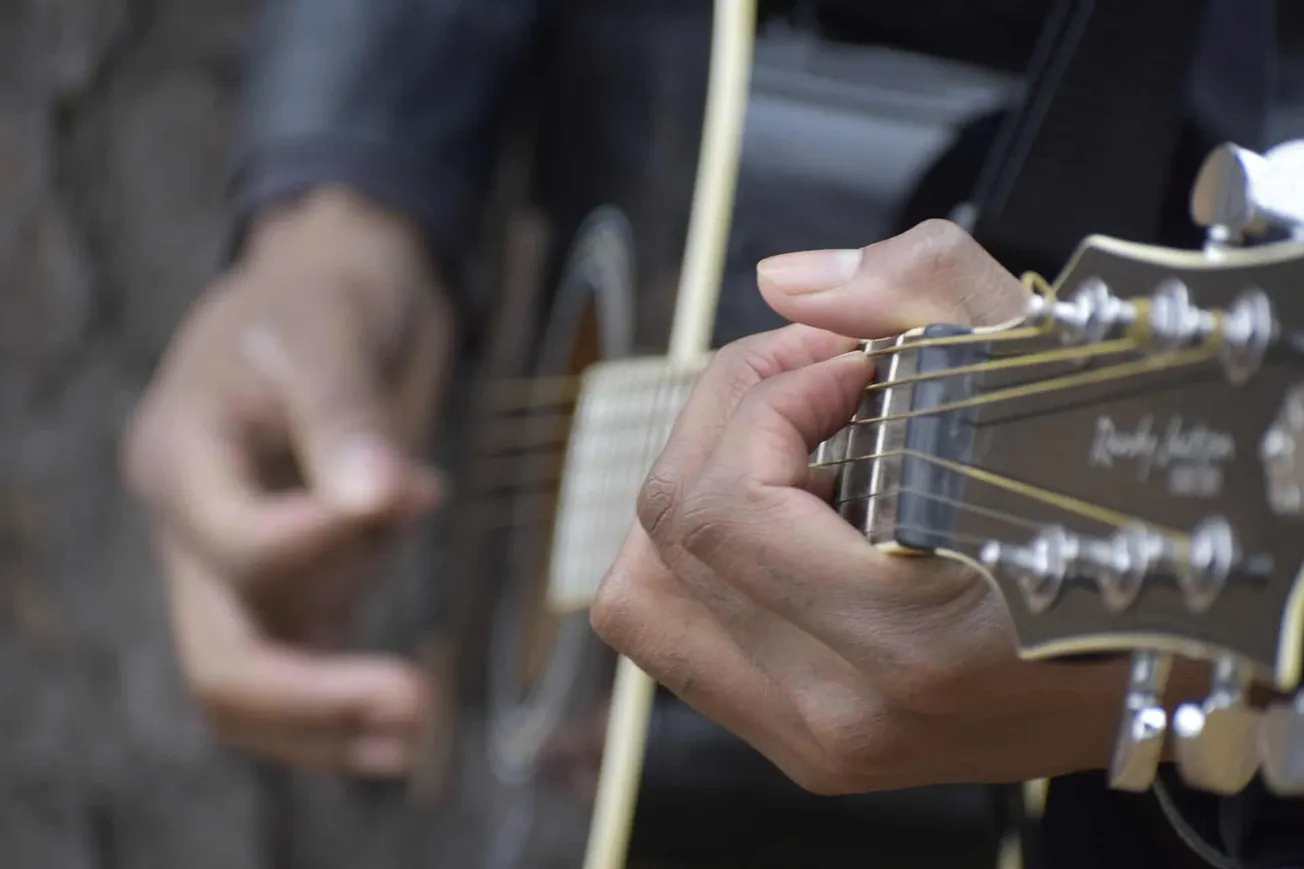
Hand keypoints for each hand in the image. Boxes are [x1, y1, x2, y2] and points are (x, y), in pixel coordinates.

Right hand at [123, 188, 449, 776]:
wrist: (339, 279)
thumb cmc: (326, 289)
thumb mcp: (329, 327)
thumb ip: (345, 414)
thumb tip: (379, 501)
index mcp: (184, 456)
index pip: (236, 544)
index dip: (320, 542)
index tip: (418, 489)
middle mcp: (199, 523)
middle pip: (220, 654)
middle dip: (310, 694)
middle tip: (414, 704)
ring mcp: (244, 559)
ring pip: (260, 675)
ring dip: (330, 716)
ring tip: (419, 732)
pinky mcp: (300, 573)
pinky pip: (306, 656)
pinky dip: (345, 695)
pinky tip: (407, 724)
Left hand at [591, 221, 1201, 793]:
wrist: (1171, 657)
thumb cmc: (1125, 522)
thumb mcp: (1051, 373)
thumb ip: (919, 290)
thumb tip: (784, 283)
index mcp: (908, 642)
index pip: (721, 506)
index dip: (764, 396)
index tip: (845, 365)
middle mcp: (844, 714)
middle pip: (665, 540)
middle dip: (726, 421)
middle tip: (810, 385)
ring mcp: (817, 742)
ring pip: (645, 599)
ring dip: (697, 496)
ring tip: (791, 455)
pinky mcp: (805, 745)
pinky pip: (681, 636)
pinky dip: (708, 560)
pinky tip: (796, 521)